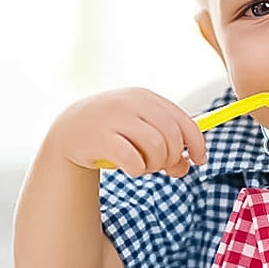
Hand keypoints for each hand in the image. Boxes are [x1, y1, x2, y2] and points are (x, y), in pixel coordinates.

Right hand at [49, 87, 206, 177]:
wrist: (69, 130)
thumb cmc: (114, 131)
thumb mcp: (142, 133)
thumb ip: (166, 146)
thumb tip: (186, 167)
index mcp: (146, 98)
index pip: (183, 120)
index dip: (196, 143)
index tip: (199, 160)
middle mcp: (132, 103)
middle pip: (172, 135)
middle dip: (172, 157)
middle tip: (161, 167)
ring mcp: (115, 118)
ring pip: (156, 146)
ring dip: (155, 164)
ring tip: (144, 166)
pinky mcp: (101, 137)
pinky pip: (133, 159)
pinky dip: (138, 169)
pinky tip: (130, 168)